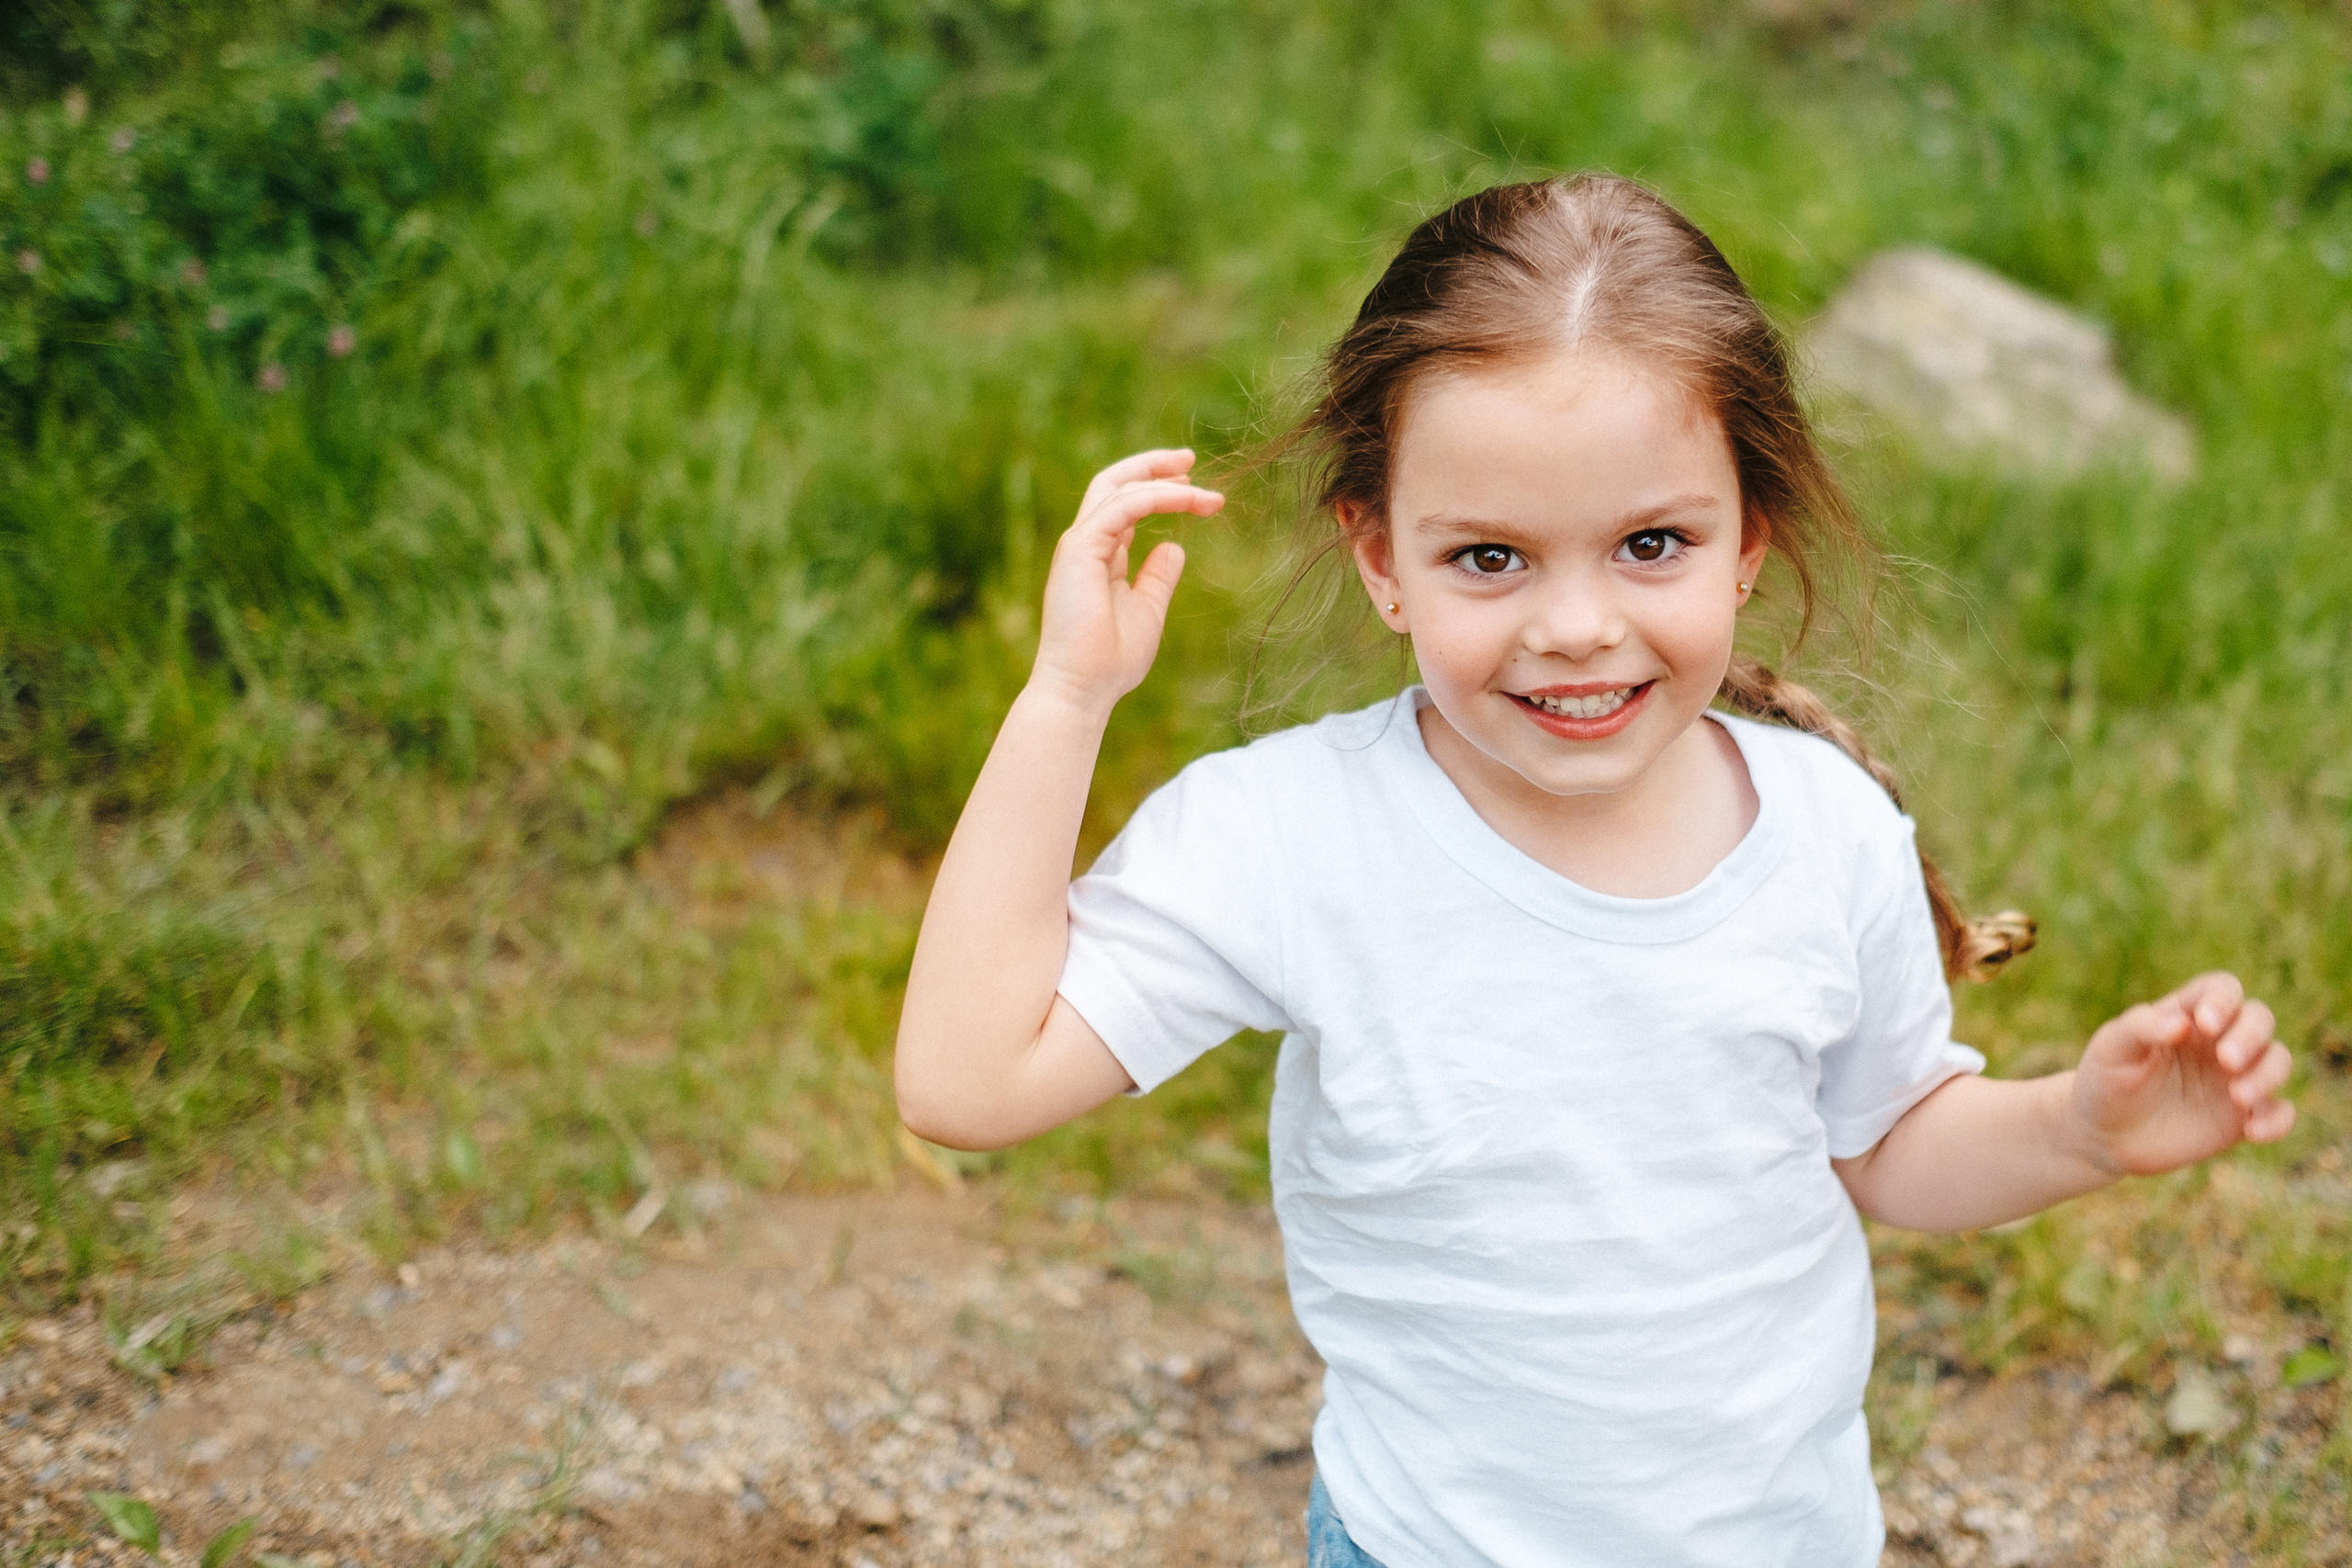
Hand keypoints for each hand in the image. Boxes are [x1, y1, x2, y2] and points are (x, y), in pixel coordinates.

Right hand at [1028, 449, 1223, 715]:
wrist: (1083, 688)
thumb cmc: (1111, 661)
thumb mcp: (1147, 611)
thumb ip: (1158, 577)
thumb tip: (1175, 548)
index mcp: (1099, 555)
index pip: (1124, 505)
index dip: (1158, 489)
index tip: (1194, 486)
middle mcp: (1086, 543)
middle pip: (1114, 483)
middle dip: (1152, 466)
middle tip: (1191, 460)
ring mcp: (1080, 544)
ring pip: (1118, 488)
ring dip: (1165, 482)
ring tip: (1205, 490)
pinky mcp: (1080, 549)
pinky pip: (1123, 508)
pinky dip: (1157, 498)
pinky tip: (1188, 500)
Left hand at [2068, 971, 2295, 1176]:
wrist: (2104, 1135)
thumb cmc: (2105, 1080)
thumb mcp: (2111, 1049)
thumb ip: (2141, 1028)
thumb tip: (2181, 1023)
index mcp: (2187, 1015)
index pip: (2222, 989)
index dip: (2223, 1000)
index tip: (2205, 1023)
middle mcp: (2218, 1042)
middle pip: (2259, 1018)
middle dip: (2251, 1036)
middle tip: (2226, 1060)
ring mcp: (2234, 1078)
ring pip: (2278, 1060)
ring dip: (2268, 1074)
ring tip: (2238, 1097)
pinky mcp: (2241, 1117)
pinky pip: (2280, 1112)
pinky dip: (2278, 1119)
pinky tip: (2254, 1131)